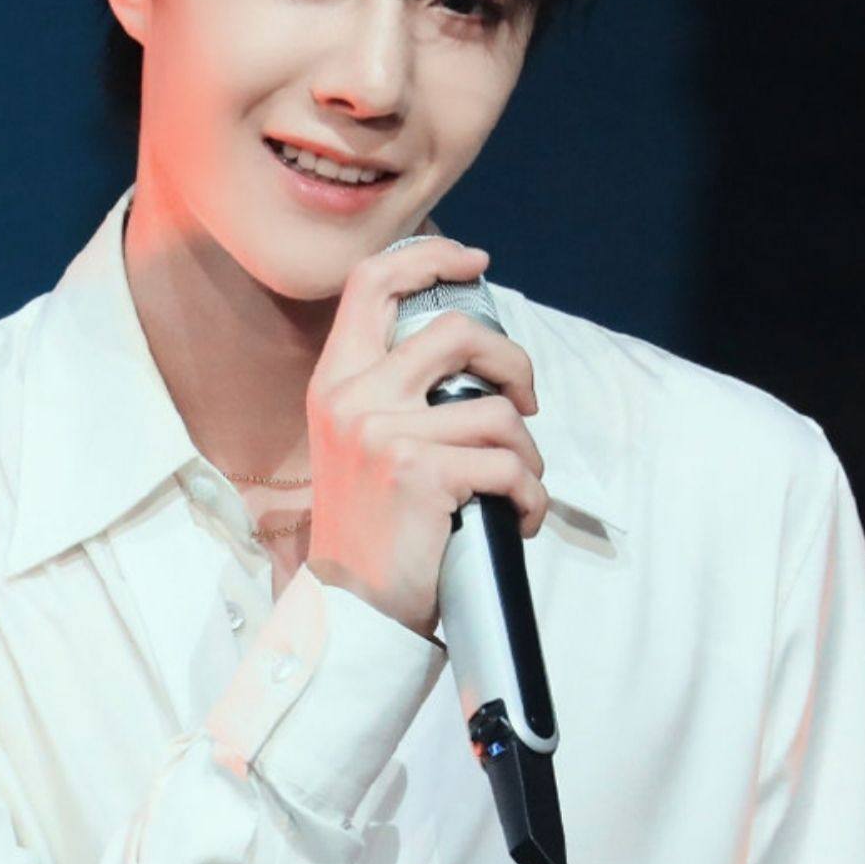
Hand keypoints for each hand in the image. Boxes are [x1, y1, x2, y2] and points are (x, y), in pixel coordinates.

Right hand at [304, 236, 546, 640]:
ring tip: (517, 486)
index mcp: (335, 381)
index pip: (372, 282)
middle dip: (513, 360)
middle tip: (527, 399)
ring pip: (497, 410)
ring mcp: (385, 433)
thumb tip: (470, 356)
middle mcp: (353, 397)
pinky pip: (508, 464)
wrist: (352, 606)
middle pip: (457, 330)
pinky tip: (518, 520)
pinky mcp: (423, 473)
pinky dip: (530, 497)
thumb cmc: (371, 528)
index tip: (473, 262)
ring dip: (527, 454)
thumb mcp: (358, 444)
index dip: (430, 257)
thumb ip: (393, 393)